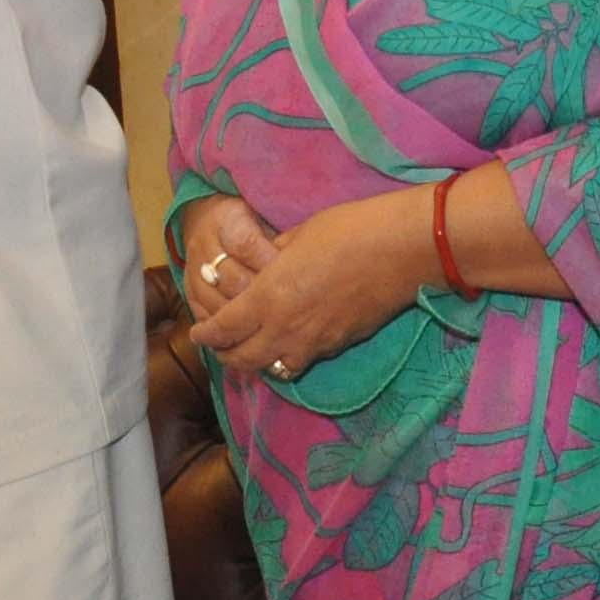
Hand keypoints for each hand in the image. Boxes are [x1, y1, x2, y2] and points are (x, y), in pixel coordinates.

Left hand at [189, 186, 437, 383]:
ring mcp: (314, 342)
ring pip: (273, 368)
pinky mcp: (338, 345)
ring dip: (256, 362)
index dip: (205, 335)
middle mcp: (286, 329)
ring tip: (250, 349)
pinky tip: (287, 344)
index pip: (224, 329)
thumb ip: (271, 259)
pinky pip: (301, 361)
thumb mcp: (296, 237)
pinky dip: (286, 359)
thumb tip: (260, 266)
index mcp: (268, 298)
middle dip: (225, 355)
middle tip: (217, 346)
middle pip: (243, 360)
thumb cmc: (348, 231)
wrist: (403, 251)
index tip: (196, 333)